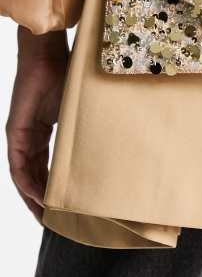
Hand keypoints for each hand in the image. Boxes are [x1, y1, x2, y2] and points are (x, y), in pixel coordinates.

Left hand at [5, 25, 69, 222]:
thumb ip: (85, 124)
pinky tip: (41, 197)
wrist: (49, 56)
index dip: (54, 187)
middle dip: (42, 200)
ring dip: (34, 198)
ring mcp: (21, 136)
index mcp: (44, 131)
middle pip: (33, 177)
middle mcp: (30, 137)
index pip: (47, 167)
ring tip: (48, 217)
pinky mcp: (16, 134)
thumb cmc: (67, 74)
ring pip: (24, 176)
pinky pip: (20, 167)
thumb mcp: (79, 108)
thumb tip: (111, 139)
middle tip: (56, 221)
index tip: (67, 204)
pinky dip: (29, 184)